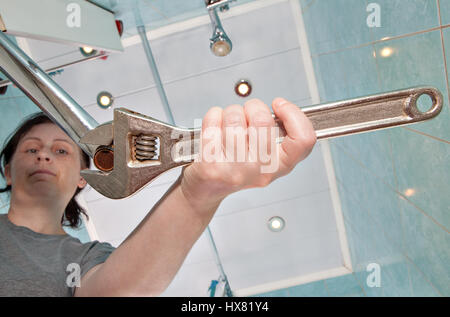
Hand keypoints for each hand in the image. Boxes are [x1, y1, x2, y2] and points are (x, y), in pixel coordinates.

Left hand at [179, 97, 316, 212]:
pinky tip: (215, 128)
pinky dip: (213, 116)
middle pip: (263, 119)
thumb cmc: (237, 166)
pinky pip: (213, 120)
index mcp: (280, 166)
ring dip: (231, 112)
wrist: (207, 189)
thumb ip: (280, 135)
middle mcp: (259, 170)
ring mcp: (235, 169)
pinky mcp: (211, 164)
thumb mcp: (268, 155)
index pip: (303, 139)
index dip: (293, 114)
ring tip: (229, 125)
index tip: (280, 105)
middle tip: (248, 115)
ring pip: (235, 116)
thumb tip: (281, 107)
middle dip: (253, 107)